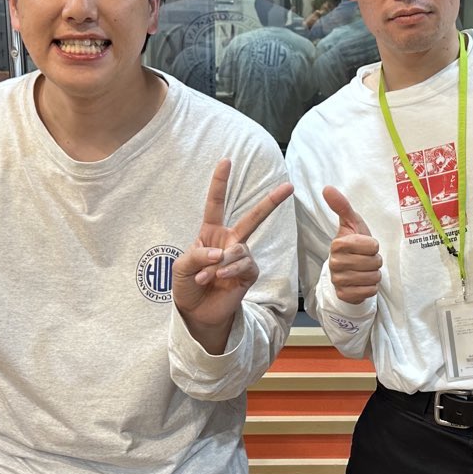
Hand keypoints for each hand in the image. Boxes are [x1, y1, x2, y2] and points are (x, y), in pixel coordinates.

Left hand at [173, 159, 292, 354]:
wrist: (196, 312)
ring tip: (206, 277)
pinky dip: (231, 271)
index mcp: (211, 233)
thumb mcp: (182, 267)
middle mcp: (230, 241)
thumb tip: (222, 253)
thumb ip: (199, 255)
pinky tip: (221, 279)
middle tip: (289, 186)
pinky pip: (245, 265)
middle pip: (253, 217)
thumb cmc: (187, 285)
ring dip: (221, 264)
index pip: (216, 204)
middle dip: (271, 202)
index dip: (220, 182)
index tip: (226, 161)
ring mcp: (241, 257)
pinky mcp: (249, 274)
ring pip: (240, 249)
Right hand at [322, 186, 381, 303]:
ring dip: (373, 274)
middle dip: (374, 261)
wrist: (347, 271)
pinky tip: (362, 282)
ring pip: (373, 277)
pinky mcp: (344, 295)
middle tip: (365, 259)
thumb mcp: (351, 223)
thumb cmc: (354, 244)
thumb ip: (341, 205)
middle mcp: (335, 263)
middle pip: (374, 262)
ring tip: (364, 270)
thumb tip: (327, 188)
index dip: (373, 246)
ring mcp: (339, 280)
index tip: (365, 246)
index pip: (372, 246)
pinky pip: (369, 291)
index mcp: (337, 244)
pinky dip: (370, 287)